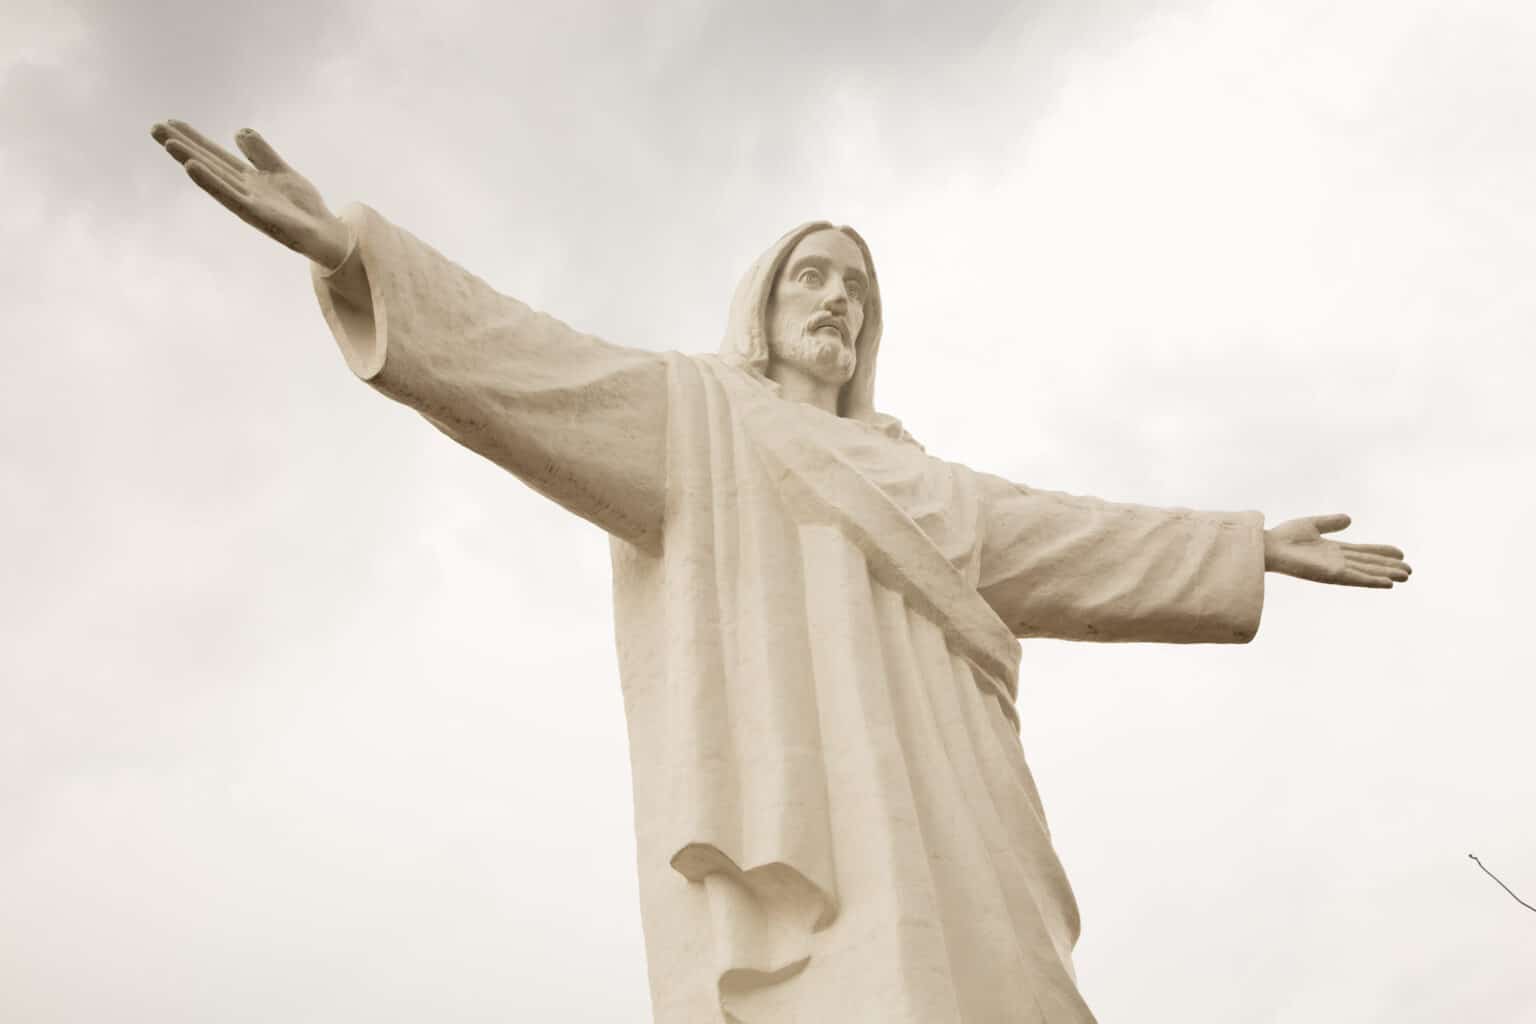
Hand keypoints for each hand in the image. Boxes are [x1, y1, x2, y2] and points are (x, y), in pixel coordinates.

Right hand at [150, 120, 352, 268]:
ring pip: (214, 177)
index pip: (216, 155)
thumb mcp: (281, 170)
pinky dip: (211, 182)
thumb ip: (261, 153)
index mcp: (247, 178)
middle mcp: (242, 189)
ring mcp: (247, 202)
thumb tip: (238, 131)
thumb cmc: (302, 206)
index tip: (171, 121)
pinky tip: (192, 168)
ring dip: (190, 160)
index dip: (195, 138)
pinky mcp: (257, 214)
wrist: (326, 233)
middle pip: (208, 163)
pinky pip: (229, 196)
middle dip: (183, 146)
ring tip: (168, 143)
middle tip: (154, 127)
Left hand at [1264, 514, 1410, 587]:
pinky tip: (1388, 583)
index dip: (1381, 552)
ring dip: (1386, 574)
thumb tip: (1350, 519)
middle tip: (1410, 570)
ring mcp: (1335, 569)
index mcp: (1333, 550)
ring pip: (1367, 572)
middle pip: (1369, 564)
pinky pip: (1356, 578)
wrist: (1269, 546)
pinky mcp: (1330, 574)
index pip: (1363, 551)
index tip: (1400, 552)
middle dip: (1389, 567)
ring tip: (1406, 576)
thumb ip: (1330, 523)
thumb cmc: (1284, 537)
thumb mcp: (1312, 524)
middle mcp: (1337, 561)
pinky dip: (1372, 580)